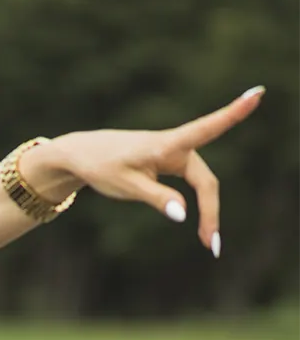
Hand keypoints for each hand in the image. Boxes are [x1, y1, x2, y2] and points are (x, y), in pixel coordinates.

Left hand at [33, 86, 264, 256]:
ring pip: (201, 183)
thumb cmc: (102, 166)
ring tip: (207, 241)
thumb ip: (156, 198)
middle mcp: (175, 146)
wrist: (83, 155)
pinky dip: (198, 203)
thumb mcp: (126, 186)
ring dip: (208, 211)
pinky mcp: (169, 162)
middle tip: (211, 245)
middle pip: (205, 180)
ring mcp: (174, 154)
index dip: (233, 113)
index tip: (256, 93)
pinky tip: (203, 227)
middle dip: (211, 211)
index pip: (206, 129)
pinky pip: (192, 183)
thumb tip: (184, 215)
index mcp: (166, 145)